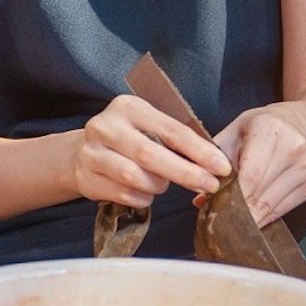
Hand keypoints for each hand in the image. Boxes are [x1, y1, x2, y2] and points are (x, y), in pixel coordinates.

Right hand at [71, 94, 231, 207]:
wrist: (84, 152)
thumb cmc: (129, 140)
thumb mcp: (149, 128)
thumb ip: (175, 141)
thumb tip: (214, 164)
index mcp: (128, 107)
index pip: (171, 130)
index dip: (199, 151)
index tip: (222, 167)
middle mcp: (105, 126)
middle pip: (150, 154)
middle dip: (185, 173)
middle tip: (209, 186)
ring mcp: (91, 152)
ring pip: (134, 177)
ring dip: (157, 186)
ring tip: (162, 185)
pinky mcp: (85, 177)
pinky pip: (124, 194)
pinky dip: (141, 198)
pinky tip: (143, 192)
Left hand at [212, 104, 305, 225]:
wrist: (300, 125)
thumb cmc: (258, 129)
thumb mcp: (233, 132)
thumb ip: (214, 159)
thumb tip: (200, 196)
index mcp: (269, 129)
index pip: (250, 173)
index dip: (232, 195)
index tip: (215, 209)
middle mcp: (293, 147)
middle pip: (260, 192)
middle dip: (237, 208)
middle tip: (218, 220)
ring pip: (272, 205)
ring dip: (250, 217)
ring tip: (231, 222)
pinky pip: (284, 209)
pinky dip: (265, 216)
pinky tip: (252, 218)